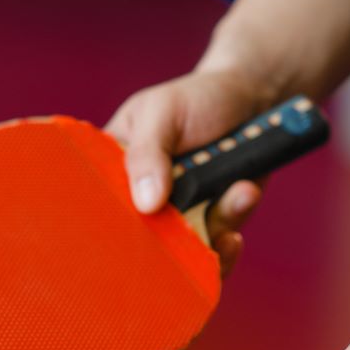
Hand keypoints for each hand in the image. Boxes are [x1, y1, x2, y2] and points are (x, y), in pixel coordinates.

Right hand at [107, 68, 279, 275]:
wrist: (252, 100)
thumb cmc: (197, 98)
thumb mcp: (163, 112)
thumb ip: (148, 153)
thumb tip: (146, 205)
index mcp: (112, 169)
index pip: (97, 206)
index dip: (108, 226)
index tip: (130, 230)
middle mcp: (140, 200)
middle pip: (139, 241)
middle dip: (167, 242)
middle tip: (188, 226)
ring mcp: (177, 217)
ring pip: (182, 252)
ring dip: (217, 224)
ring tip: (242, 190)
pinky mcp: (209, 226)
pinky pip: (214, 251)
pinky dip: (232, 237)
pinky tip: (245, 198)